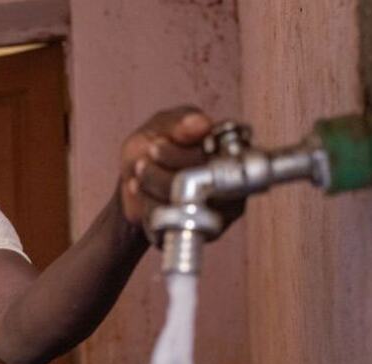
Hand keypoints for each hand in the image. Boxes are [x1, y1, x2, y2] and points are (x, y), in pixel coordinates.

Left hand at [118, 106, 244, 242]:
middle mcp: (236, 181)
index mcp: (232, 148)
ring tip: (140, 177)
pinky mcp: (204, 232)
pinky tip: (145, 197)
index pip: (220, 157)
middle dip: (162, 173)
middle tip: (142, 163)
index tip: (155, 146)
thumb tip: (202, 123)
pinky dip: (151, 210)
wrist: (134, 184)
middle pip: (204, 185)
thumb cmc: (152, 148)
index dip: (181, 156)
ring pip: (188, 207)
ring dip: (154, 190)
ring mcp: (224, 210)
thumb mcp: (158, 127)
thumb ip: (180, 123)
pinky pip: (176, 225)